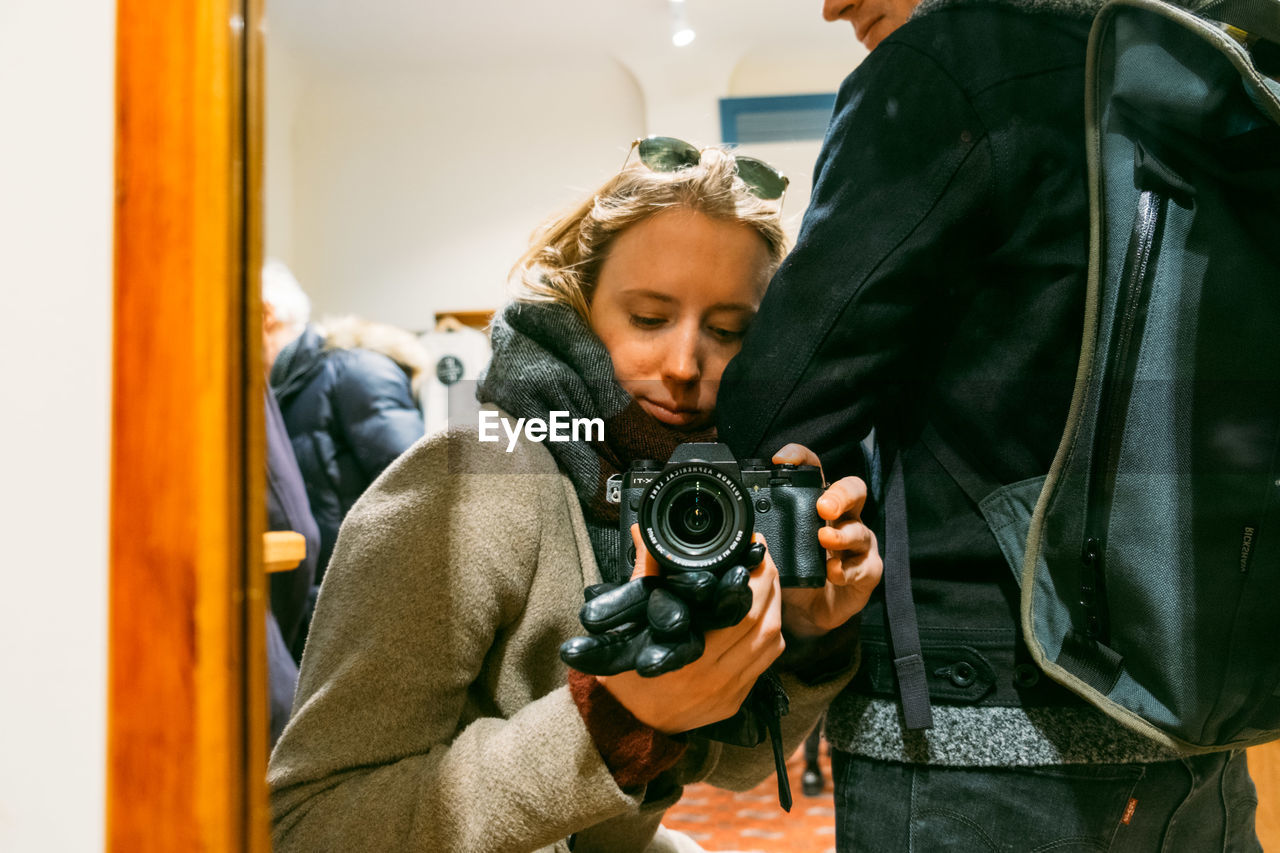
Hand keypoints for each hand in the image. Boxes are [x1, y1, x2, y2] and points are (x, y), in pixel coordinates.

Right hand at [595, 526, 784, 733]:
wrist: (625, 726)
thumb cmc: (623, 677)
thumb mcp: (628, 625)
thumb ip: (644, 578)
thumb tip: (646, 537)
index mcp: (690, 659)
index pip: (740, 612)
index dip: (754, 576)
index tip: (753, 550)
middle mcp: (715, 678)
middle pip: (763, 623)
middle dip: (769, 584)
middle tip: (763, 558)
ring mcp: (728, 693)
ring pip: (772, 644)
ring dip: (775, 608)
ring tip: (766, 581)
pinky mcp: (735, 702)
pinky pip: (765, 664)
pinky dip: (770, 635)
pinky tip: (763, 616)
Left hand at [772, 443, 882, 638]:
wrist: (807, 612)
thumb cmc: (792, 572)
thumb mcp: (773, 549)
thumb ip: (762, 532)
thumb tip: (739, 525)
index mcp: (816, 503)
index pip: (813, 470)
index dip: (801, 458)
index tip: (781, 460)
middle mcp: (842, 517)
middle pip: (852, 490)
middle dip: (839, 495)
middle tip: (822, 506)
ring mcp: (858, 543)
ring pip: (859, 530)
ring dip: (841, 534)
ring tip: (824, 539)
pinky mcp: (867, 570)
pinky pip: (864, 566)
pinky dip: (847, 569)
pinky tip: (833, 573)